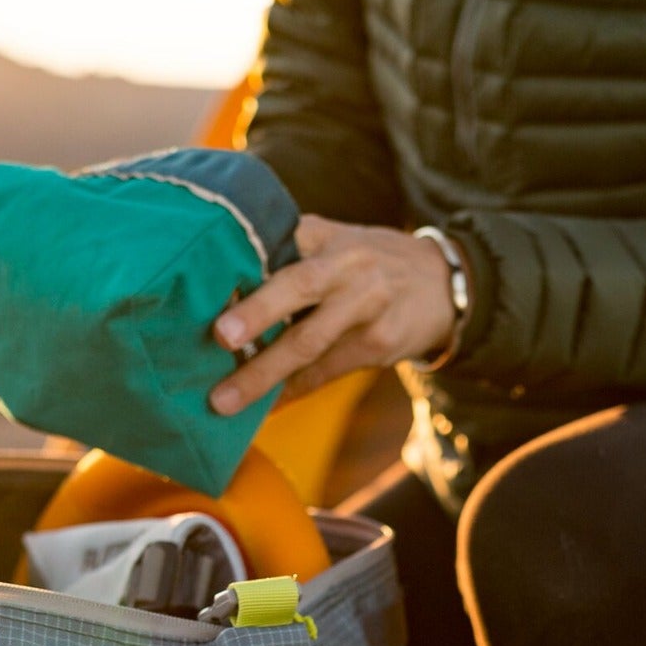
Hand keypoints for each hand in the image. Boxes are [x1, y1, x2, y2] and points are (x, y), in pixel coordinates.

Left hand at [209, 216, 456, 415]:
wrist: (443, 283)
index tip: (202, 289)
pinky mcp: (379, 343)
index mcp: (325, 235)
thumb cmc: (369, 262)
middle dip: (257, 312)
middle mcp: (347, 264)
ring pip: (309, 342)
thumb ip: (289, 252)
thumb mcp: (336, 240)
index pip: (276, 243)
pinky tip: (264, 410)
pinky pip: (325, 372)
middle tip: (220, 337)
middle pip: (298, 285)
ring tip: (224, 401)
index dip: (240, 265)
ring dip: (264, 375)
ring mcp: (366, 305)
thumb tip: (222, 287)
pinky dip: (292, 392)